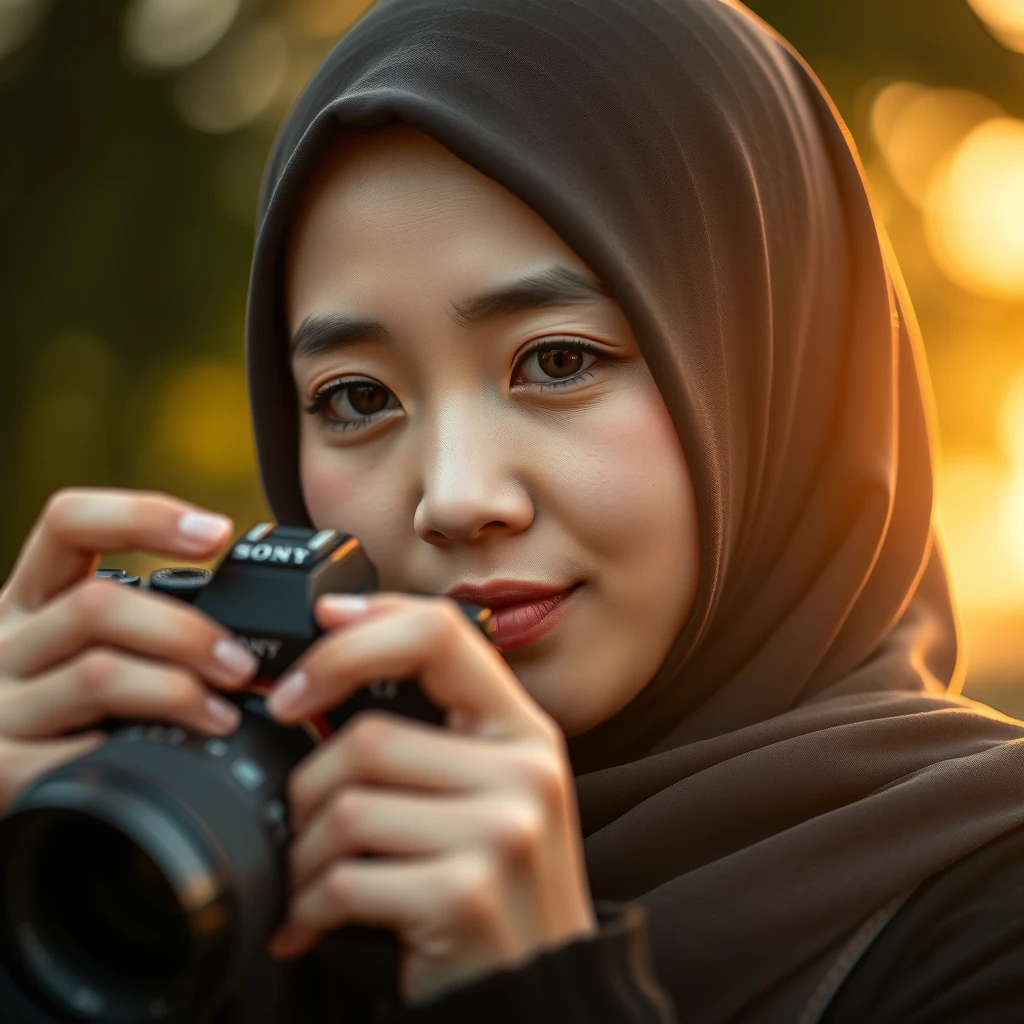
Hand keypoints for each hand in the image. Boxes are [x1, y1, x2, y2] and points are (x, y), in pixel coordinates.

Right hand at [0, 488, 259, 810]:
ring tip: (224, 714)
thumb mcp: (77, 652)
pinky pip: (72, 752)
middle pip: (97, 606)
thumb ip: (136, 628)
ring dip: (178, 691)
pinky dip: (128, 750)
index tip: (217, 532)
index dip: (145, 516)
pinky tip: (161, 756)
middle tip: (241, 665)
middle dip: (185, 632)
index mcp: (30, 601)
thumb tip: (238, 633)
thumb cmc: (57, 712)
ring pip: (97, 675)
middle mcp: (4, 642)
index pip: (69, 523)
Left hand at [263, 592, 596, 1004]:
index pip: (439, 632)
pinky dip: (309, 906)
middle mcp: (525, 769)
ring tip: (312, 878)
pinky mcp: (464, 894)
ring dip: (304, 852)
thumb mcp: (490, 793)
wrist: (538, 995)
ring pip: (346, 806)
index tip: (303, 671)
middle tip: (299, 822)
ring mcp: (502, 831)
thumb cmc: (495, 888)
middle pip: (367, 736)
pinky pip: (343, 879)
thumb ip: (436, 733)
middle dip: (307, 787)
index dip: (359, 634)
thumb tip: (325, 674)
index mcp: (523, 730)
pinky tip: (316, 921)